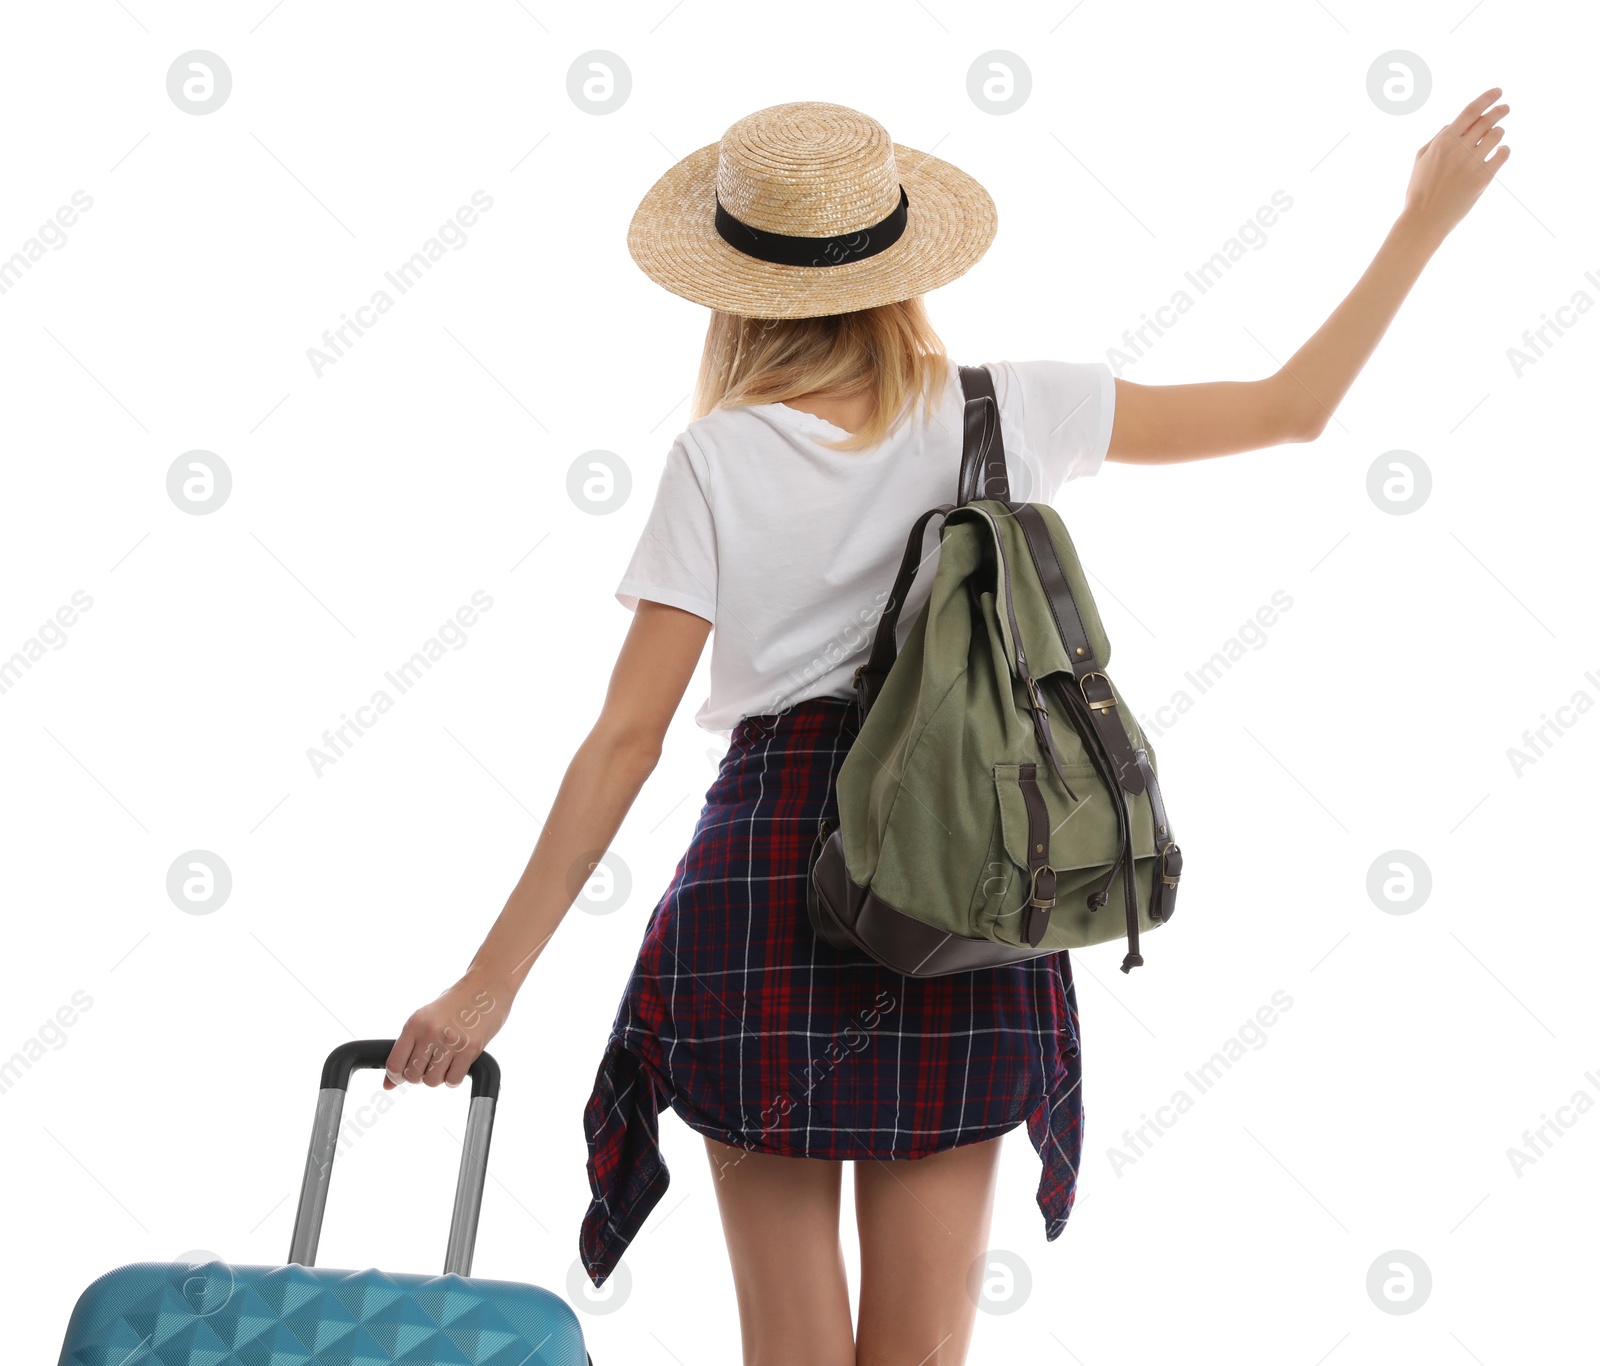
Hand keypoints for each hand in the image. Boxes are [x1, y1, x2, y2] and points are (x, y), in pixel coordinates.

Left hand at [383, 971, 511, 1089]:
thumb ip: (409, 1047)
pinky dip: (454, 1078)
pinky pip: (453, 1080)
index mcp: (415, 1023)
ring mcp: (450, 1041)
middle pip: (413, 1075)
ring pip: (433, 1081)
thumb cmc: (457, 1002)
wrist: (488, 985)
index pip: (395, 1063)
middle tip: (430, 1064)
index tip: (402, 1077)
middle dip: (420, 1075)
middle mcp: (430, 1032)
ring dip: (438, 1077)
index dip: (396, 1076)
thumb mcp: (427, 1017)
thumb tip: (389, 1084)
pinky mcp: (470, 1048)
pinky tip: (458, 1065)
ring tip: (446, 1062)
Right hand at [1401, 87, 1509, 240]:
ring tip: (1497, 136)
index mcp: (1444, 141)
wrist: (1424, 219)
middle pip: (1487, 120)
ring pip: (1497, 135)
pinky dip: (1504, 150)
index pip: (1470, 111)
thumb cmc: (1419, 190)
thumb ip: (1437, 138)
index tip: (1498, 91)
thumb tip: (1453, 124)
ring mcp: (1473, 162)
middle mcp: (1459, 148)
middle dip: (1499, 110)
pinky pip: (1503, 154)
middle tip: (1505, 108)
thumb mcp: (1420, 159)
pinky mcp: (1483, 177)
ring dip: (1499, 132)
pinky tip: (1501, 151)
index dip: (1487, 98)